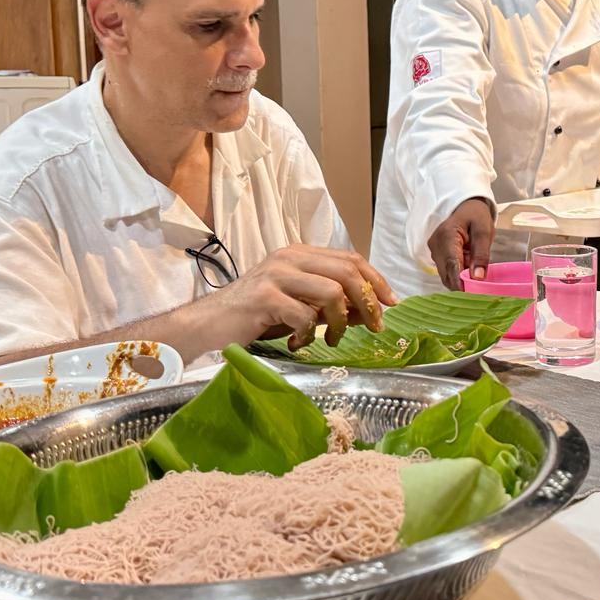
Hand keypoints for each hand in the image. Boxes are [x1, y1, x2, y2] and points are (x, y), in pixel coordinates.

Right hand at [212, 245, 396, 349]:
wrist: (208, 325)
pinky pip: (305, 317)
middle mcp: (290, 258)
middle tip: (373, 327)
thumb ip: (332, 305)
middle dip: (368, 302)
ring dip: (340, 323)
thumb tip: (369, 312)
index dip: (375, 280)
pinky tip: (297, 344)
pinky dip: (308, 336)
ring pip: (331, 293)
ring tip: (329, 340)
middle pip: (347, 271)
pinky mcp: (264, 297)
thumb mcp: (300, 307)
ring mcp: (276, 275)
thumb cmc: (256, 317)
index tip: (391, 303)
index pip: (351, 258)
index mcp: (300, 254)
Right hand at [429, 198, 494, 287]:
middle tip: (479, 292)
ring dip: (460, 279)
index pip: (451, 265)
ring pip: (446, 274)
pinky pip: (446, 271)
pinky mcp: (437, 255)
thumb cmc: (475, 215)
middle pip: (446, 273)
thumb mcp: (484, 230)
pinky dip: (458, 274)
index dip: (460, 283)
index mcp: (446, 235)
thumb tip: (478, 277)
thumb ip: (481, 254)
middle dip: (461, 284)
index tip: (471, 296)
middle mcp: (435, 245)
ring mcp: (434, 251)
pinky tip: (469, 271)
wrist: (465, 206)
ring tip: (476, 277)